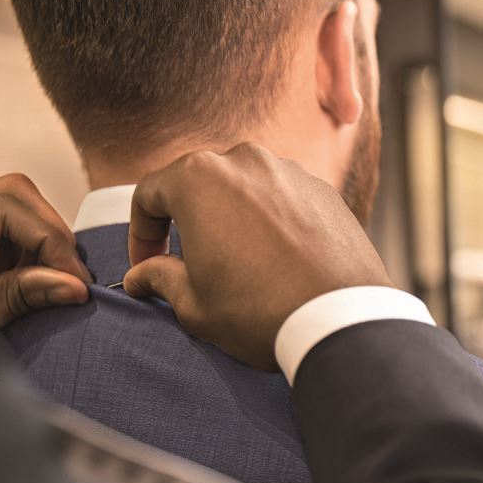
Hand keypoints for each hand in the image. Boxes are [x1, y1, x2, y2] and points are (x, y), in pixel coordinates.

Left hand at [0, 174, 90, 333]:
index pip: (7, 208)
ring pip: (7, 199)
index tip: (78, 281)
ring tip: (42, 282)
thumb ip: (10, 299)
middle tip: (70, 280)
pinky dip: (15, 240)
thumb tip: (74, 286)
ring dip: (37, 239)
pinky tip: (15, 273)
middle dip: (51, 236)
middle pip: (12, 193)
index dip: (51, 242)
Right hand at [123, 143, 392, 370]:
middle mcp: (245, 160)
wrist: (341, 321)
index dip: (140, 235)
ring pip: (246, 191)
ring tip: (240, 266)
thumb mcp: (194, 304)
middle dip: (189, 223)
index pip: (150, 195)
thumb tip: (141, 276)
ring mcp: (291, 172)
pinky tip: (279, 262)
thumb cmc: (260, 312)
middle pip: (200, 186)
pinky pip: (285, 202)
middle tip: (190, 265)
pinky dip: (274, 224)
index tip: (146, 266)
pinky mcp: (326, 192)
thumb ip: (160, 279)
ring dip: (234, 221)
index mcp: (198, 178)